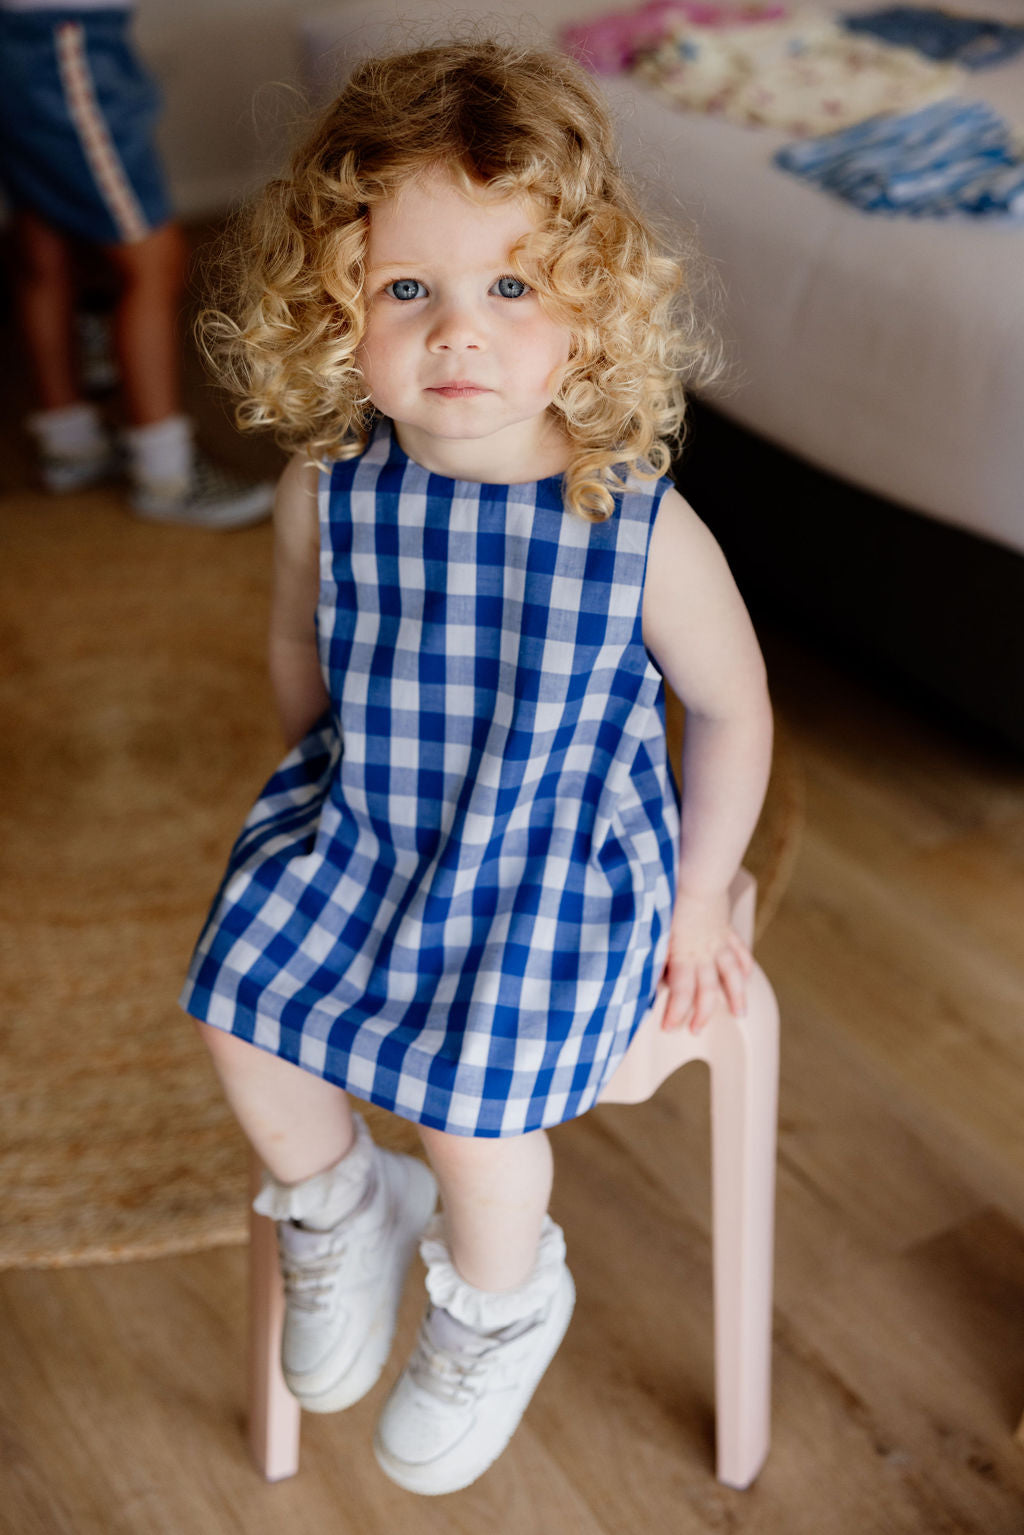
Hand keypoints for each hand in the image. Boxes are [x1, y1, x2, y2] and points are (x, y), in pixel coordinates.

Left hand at [660, 886, 752, 1034]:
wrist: (697, 872)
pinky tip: (746, 975)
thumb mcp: (654, 928)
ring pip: (732, 975)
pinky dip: (744, 964)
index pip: (682, 993)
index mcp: (684, 955)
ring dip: (736, 996)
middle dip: (702, 1014)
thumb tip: (648, 977)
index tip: (668, 1027)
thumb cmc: (669, 897)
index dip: (676, 1013)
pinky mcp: (725, 927)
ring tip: (739, 1014)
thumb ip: (653, 955)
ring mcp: (719, 941)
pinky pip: (738, 949)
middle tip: (695, 1031)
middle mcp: (705, 954)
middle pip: (708, 991)